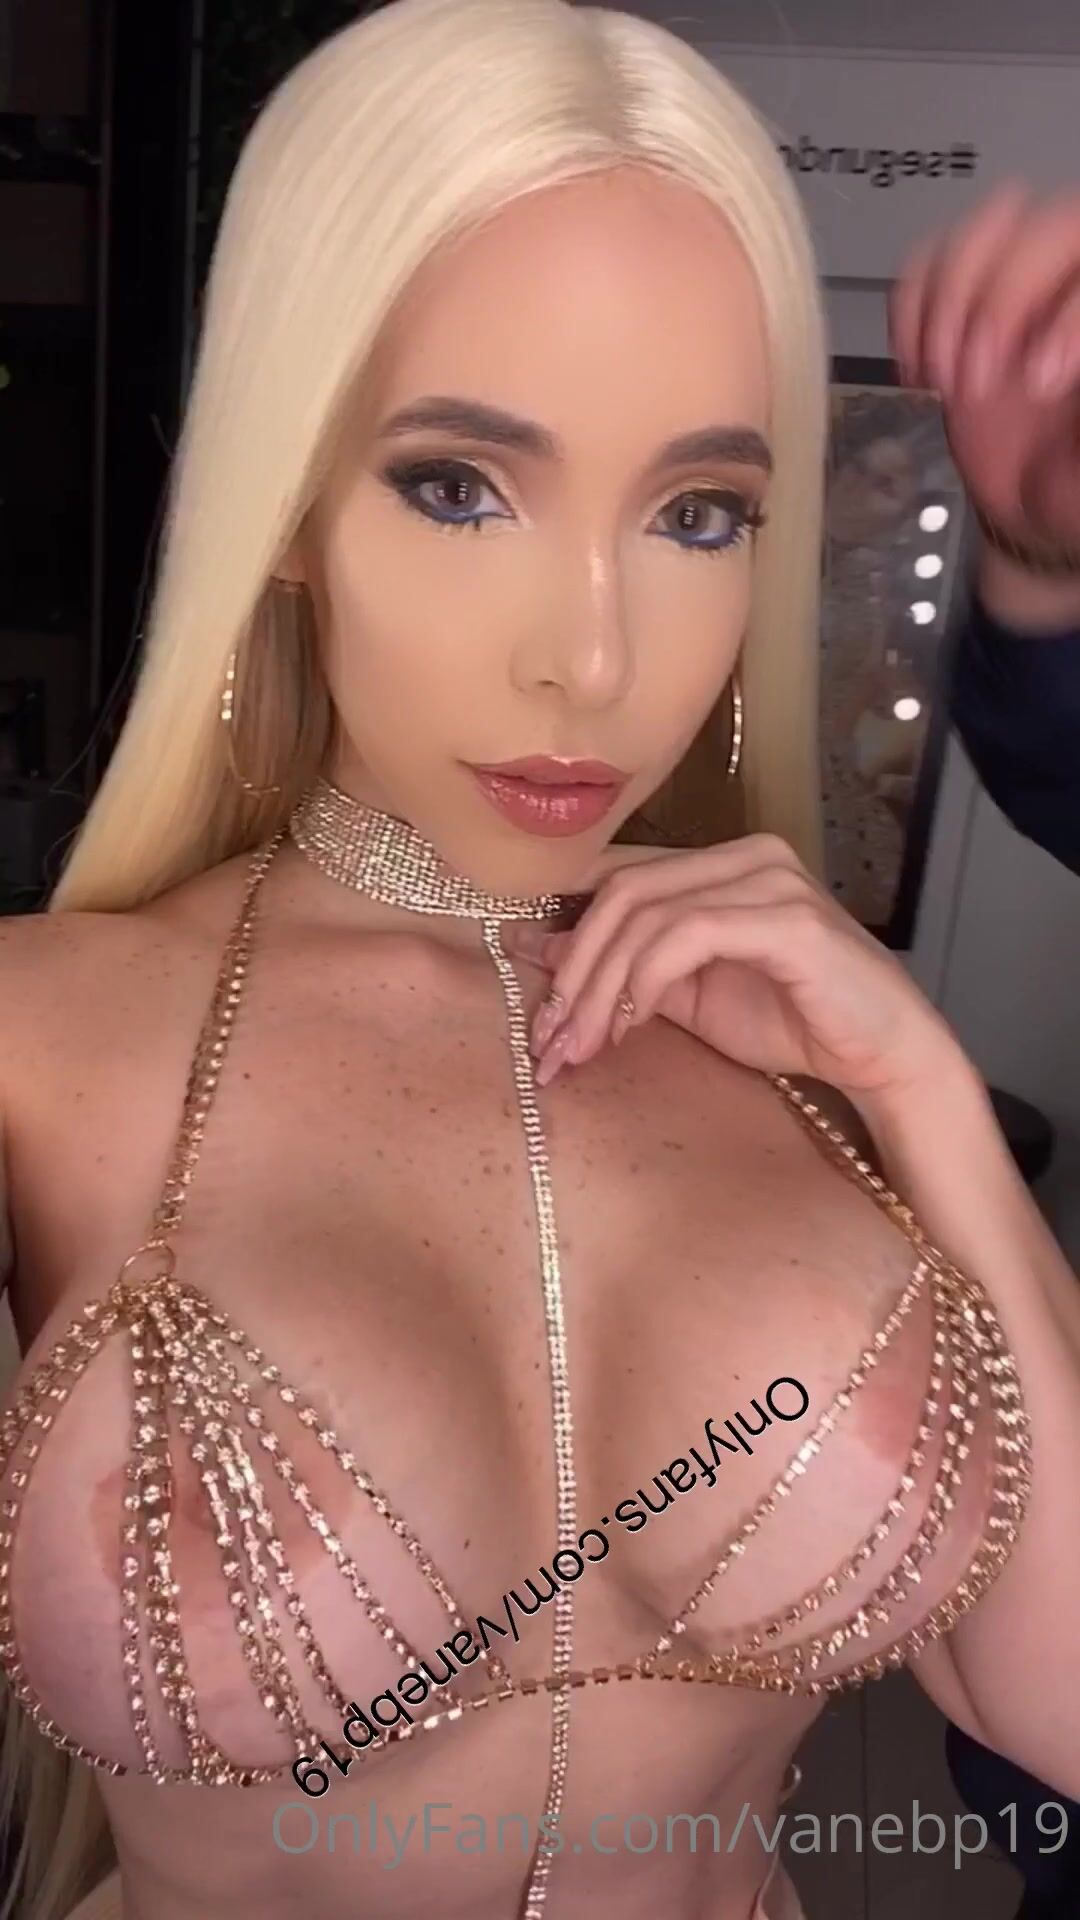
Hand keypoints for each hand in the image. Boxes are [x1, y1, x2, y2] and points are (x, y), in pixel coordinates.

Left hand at [502, 836, 960, 1122]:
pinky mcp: (786, 918)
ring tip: (577, 1050)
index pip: (619, 877)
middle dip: (572, 972)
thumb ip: (627, 968)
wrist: (884, 1055)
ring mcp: (769, 879)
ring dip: (597, 989)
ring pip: (644, 915)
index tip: (534, 1006)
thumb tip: (542, 952)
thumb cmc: (795, 1022)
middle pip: (621, 893)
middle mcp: (745, 855)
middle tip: (547, 1041)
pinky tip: (627, 1028)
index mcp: (721, 863)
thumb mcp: (688, 996)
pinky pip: (686, 937)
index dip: (564, 933)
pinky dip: (643, 983)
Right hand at [889, 183, 1079, 550]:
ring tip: (946, 378)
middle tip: (977, 382)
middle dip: (996, 307)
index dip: (1064, 318)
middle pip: (1040, 231)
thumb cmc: (1070, 483)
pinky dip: (910, 315)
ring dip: (947, 308)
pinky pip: (926, 264)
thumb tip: (1045, 367)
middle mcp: (1070, 279)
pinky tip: (919, 369)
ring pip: (982, 234)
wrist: (1037, 499)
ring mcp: (1016, 283)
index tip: (1039, 383)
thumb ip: (1077, 432)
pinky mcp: (962, 299)